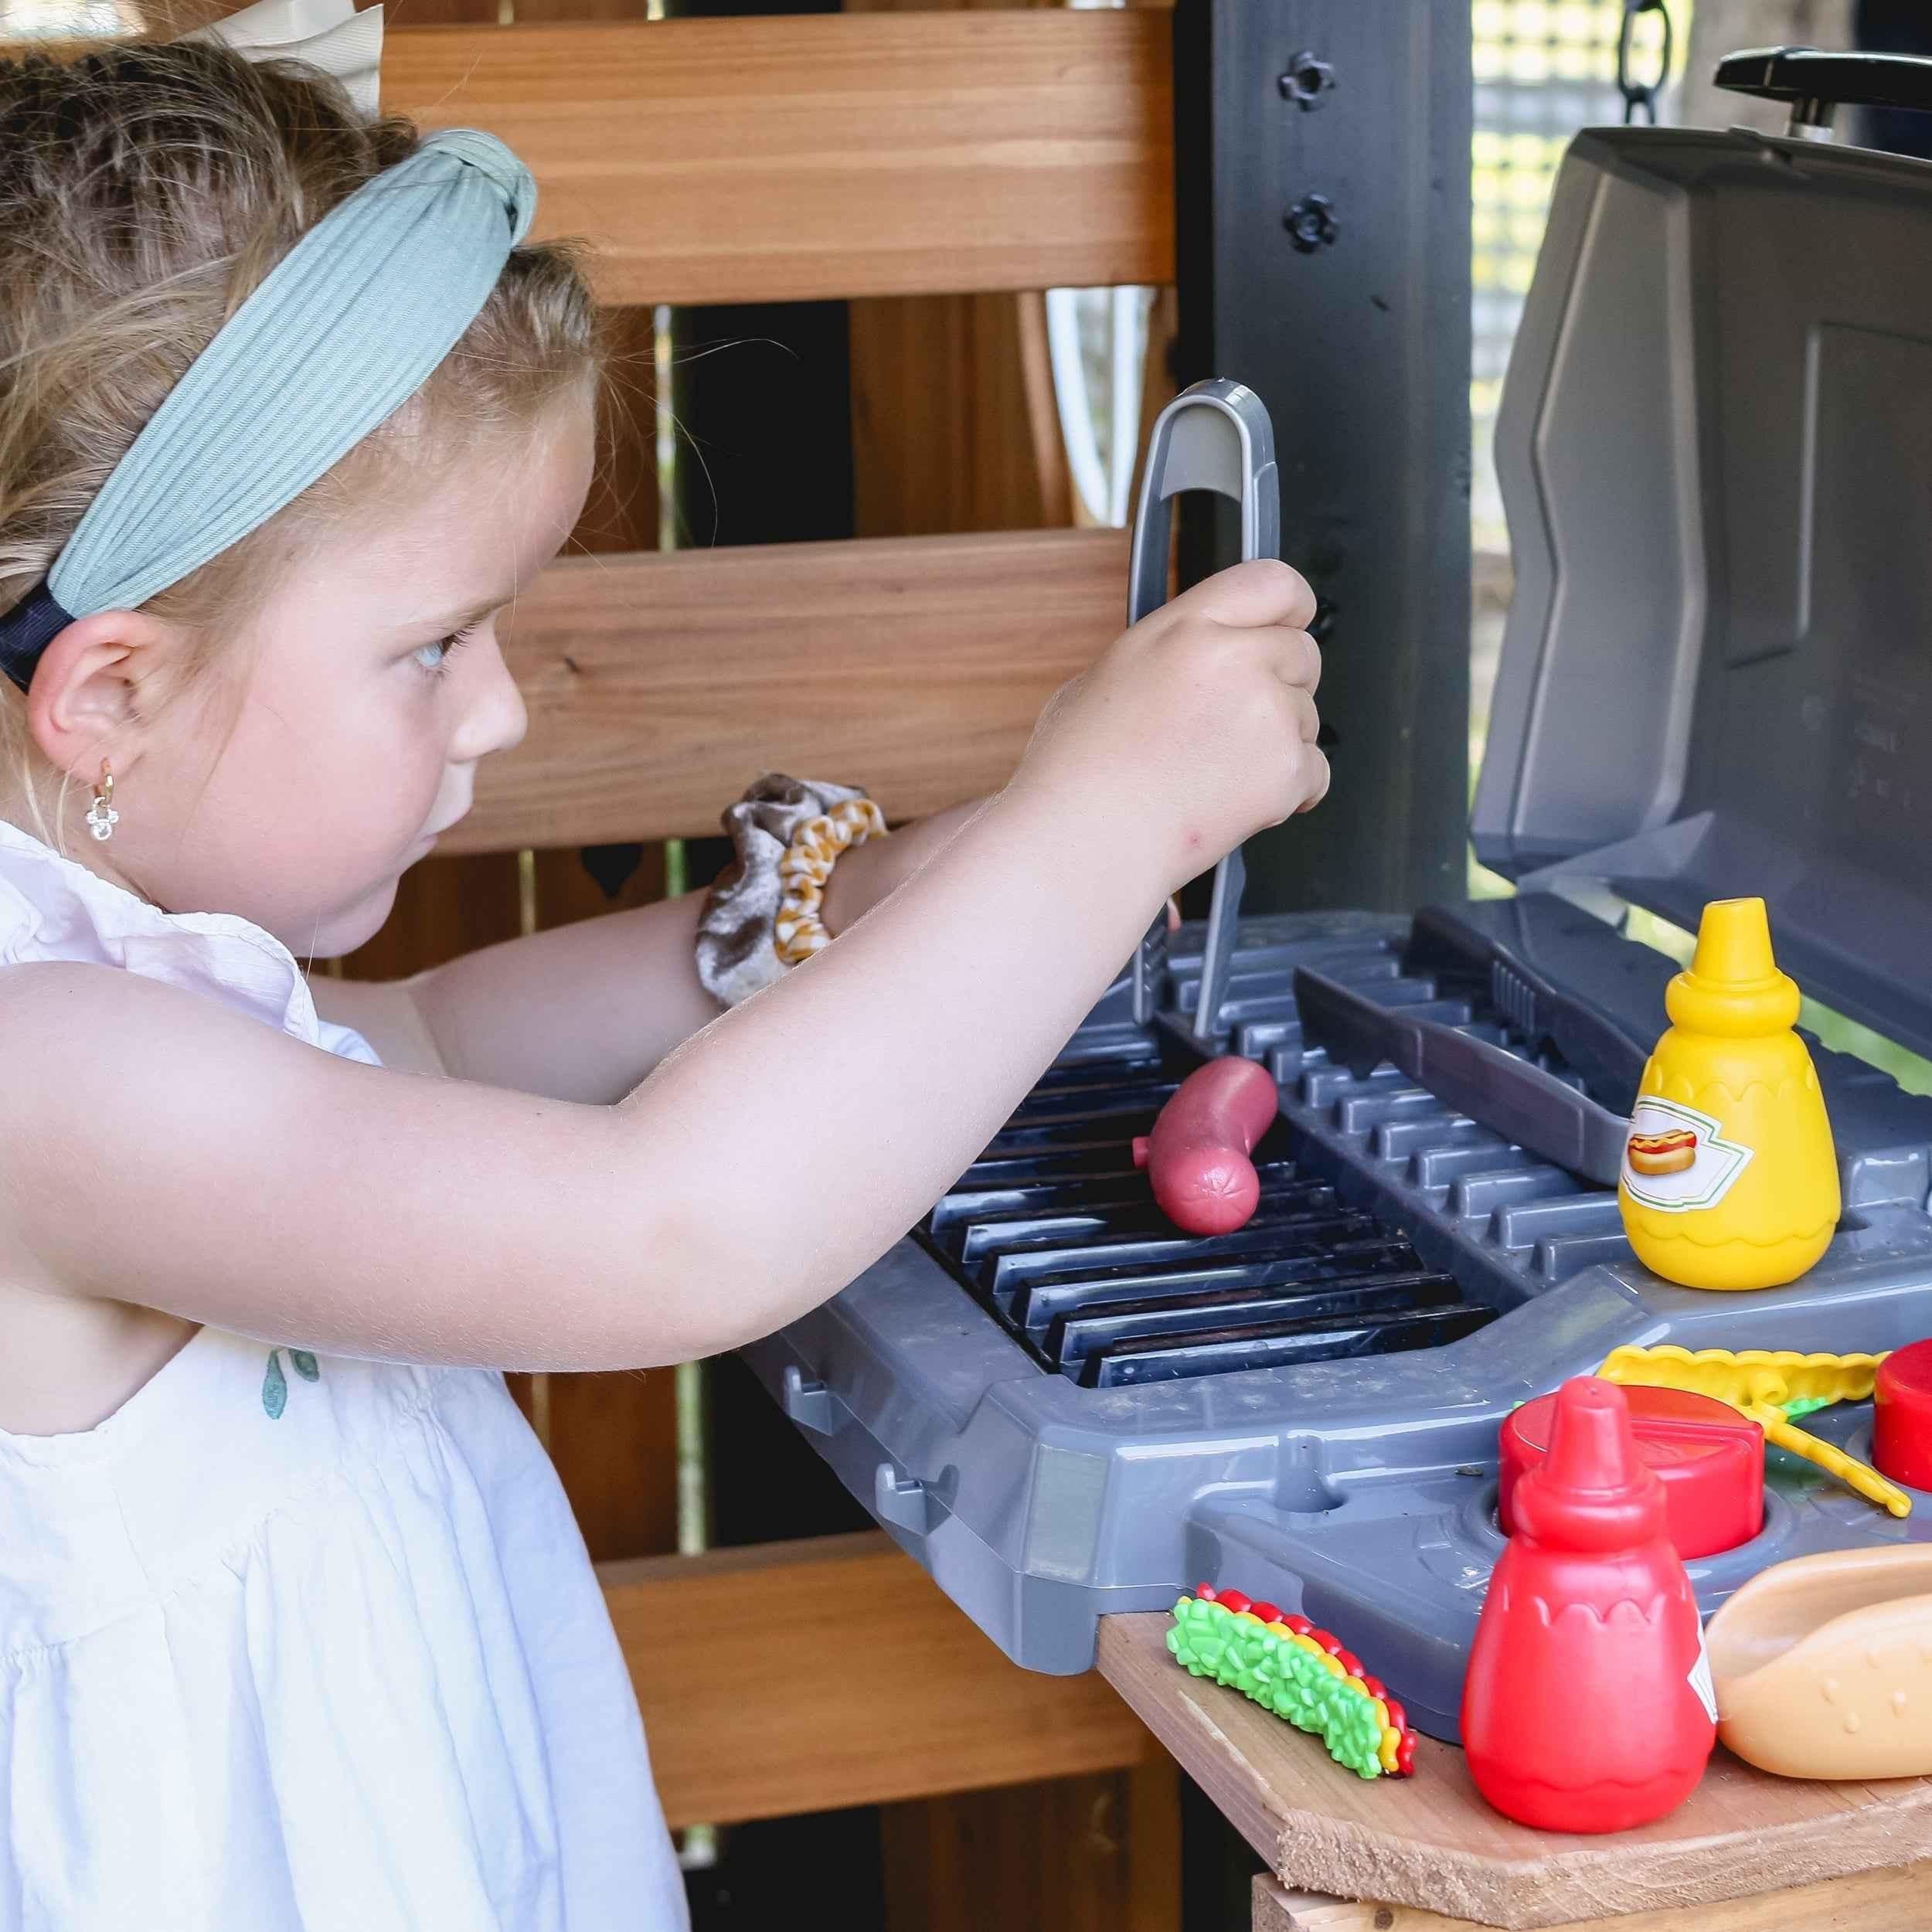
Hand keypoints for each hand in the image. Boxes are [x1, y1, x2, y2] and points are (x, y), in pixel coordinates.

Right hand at [1006, 559, 1327, 897]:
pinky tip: (1234, 799)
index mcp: (1187, 627)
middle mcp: (1234, 660)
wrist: (1086, 839)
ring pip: (1308, 715)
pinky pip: (1315, 771)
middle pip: (1303, 653)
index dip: (1291, 607)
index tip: (1289, 624)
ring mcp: (1267, 714)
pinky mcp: (1286, 768)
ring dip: (1278, 742)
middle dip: (1280, 686)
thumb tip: (1202, 657)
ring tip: (1214, 772)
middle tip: (1233, 724)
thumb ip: (1173, 652)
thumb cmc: (1080, 771)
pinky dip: (1288, 790)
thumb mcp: (1112, 673)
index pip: (1275, 583)